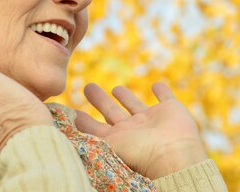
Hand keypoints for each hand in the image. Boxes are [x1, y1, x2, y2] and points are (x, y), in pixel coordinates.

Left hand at [75, 83, 208, 179]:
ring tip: (116, 88)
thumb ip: (88, 130)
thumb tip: (67, 120)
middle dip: (100, 100)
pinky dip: (162, 91)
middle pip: (112, 112)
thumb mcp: (107, 142)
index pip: (96, 128)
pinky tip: (157, 85)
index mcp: (118, 139)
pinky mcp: (170, 110)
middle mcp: (134, 130)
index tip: (73, 112)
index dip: (85, 120)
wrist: (172, 153)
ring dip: (126, 97)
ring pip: (135, 105)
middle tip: (88, 87)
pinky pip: (166, 97)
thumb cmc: (139, 153)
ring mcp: (152, 120)